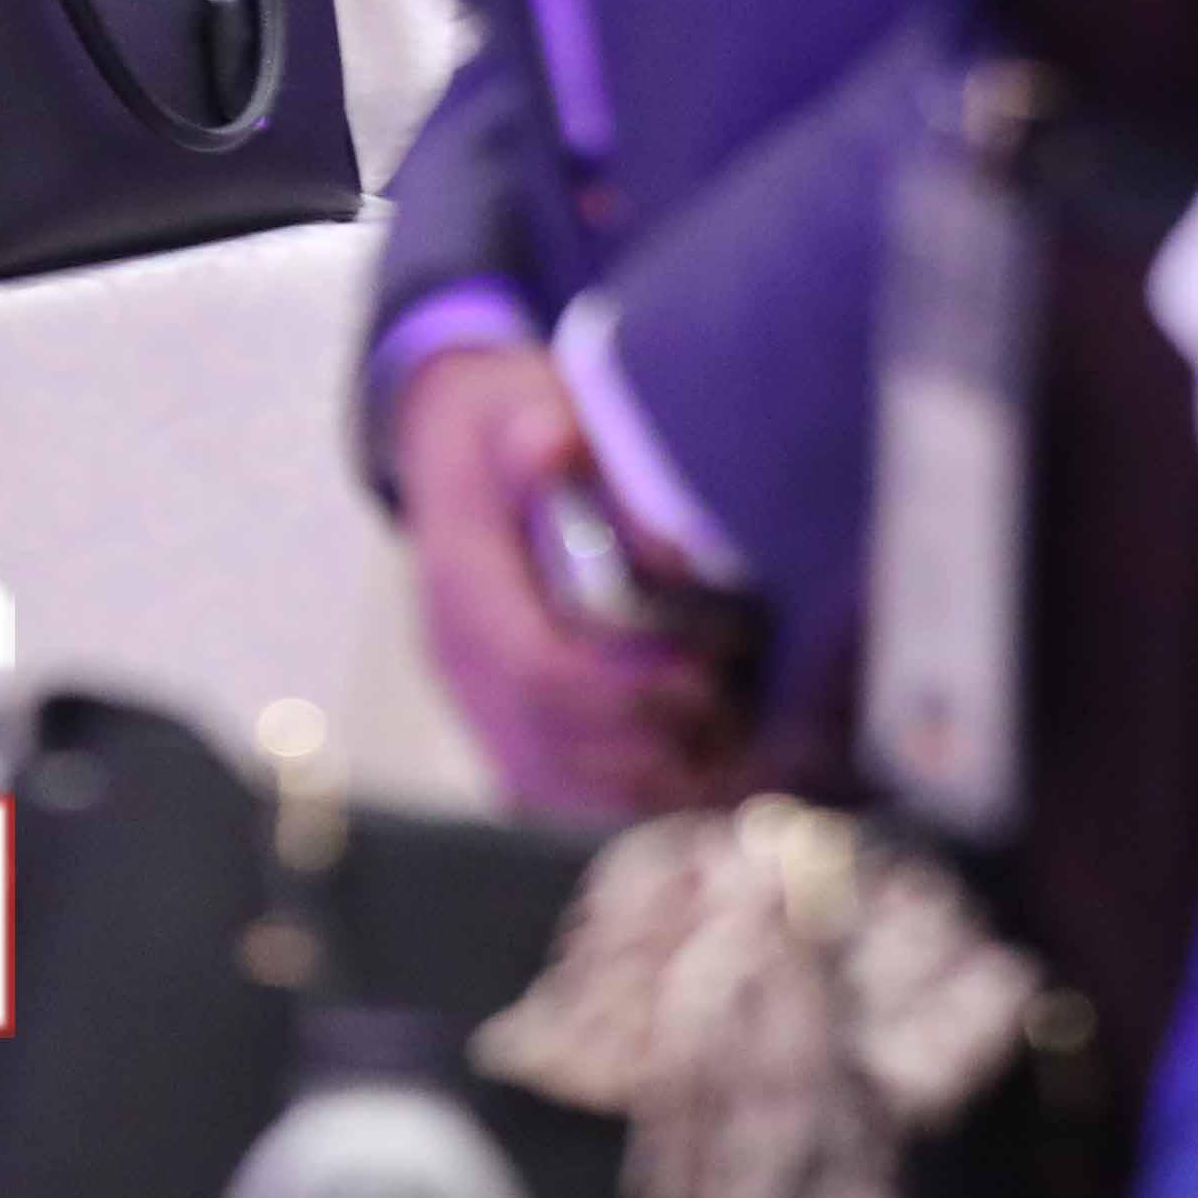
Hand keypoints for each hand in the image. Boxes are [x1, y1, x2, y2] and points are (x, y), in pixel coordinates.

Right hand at [386, 340, 741, 818]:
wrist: (454, 451)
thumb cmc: (508, 427)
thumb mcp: (530, 403)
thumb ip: (561, 438)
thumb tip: (607, 494)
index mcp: (460, 584)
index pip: (535, 673)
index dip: (624, 691)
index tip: (704, 676)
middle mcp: (457, 660)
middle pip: (555, 746)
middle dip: (655, 744)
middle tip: (743, 720)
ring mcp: (475, 702)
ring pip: (563, 786)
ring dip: (651, 782)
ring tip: (737, 751)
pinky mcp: (505, 727)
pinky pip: (567, 793)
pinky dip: (635, 794)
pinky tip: (705, 768)